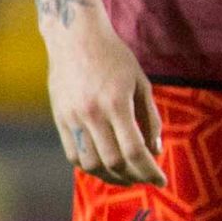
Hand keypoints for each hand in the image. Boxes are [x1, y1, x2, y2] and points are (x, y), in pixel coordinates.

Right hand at [44, 16, 160, 185]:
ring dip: (111, 177)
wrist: (75, 39)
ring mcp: (72, 118)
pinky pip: (73, 154)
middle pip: (114, 162)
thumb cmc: (115, 58)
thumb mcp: (141, 84)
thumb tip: (156, 150)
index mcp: (117, 104)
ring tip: (128, 177)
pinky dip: (90, 167)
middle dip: (134, 177)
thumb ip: (150, 118)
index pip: (135, 150)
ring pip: (91, 163)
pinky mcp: (59, 119)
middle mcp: (92, 114)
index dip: (150, 171)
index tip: (162, 181)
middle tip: (147, 179)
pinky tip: (105, 168)